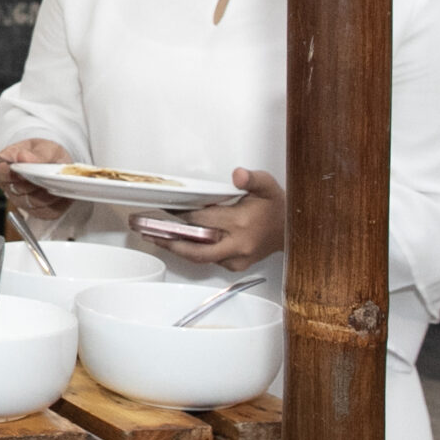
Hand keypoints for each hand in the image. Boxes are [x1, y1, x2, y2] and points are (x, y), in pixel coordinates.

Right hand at [0, 139, 74, 219]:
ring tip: (56, 182)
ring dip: (46, 194)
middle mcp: (8, 185)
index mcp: (2, 165)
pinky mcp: (38, 211)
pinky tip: (61, 192)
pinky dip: (57, 203)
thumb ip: (35, 153)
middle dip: (31, 182)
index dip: (3, 173)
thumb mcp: (43, 147)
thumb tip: (23, 157)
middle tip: (45, 174)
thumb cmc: (44, 152)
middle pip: (15, 190)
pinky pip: (47, 212)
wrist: (57, 162)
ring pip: (31, 203)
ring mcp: (21, 201)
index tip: (17, 170)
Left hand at [154, 168, 284, 271]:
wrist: (293, 232)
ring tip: (153, 236)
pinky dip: (192, 250)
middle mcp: (237, 245)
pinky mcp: (235, 265)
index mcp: (241, 224)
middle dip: (169, 240)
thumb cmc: (277, 207)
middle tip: (145, 230)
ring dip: (176, 247)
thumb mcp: (267, 186)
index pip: (202, 220)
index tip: (163, 207)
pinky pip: (208, 260)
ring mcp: (236, 259)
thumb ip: (252, 178)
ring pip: (199, 257)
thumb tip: (237, 174)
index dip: (180, 214)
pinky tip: (176, 241)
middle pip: (195, 248)